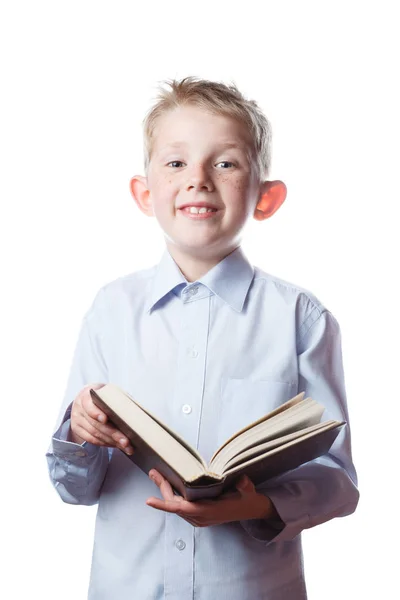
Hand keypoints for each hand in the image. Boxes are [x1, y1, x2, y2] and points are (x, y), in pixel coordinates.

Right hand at [70, 383, 134, 454]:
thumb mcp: (107, 392)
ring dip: (112, 441)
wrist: (86, 399)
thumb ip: (116, 399)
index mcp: (86, 395)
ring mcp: (77, 420)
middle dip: (112, 433)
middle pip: (95, 424)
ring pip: (95, 434)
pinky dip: (106, 443)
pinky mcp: (78, 430)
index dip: (96, 413)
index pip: (89, 405)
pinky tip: (117, 445)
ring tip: (126, 446)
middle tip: (126, 441)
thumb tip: (134, 410)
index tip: (105, 419)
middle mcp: (79, 408)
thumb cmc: (101, 395)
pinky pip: (93, 440)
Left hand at [146, 470, 276, 526]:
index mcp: (209, 512)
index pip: (182, 509)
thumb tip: (243, 480)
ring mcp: (198, 518)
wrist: (252, 510)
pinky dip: (173, 495)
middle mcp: (200, 517)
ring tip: (157, 475)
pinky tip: (169, 484)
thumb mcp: (249, 492)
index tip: (149, 501)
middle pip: (175, 504)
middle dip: (163, 488)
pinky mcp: (198, 515)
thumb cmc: (248, 499)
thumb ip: (245, 486)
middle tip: (154, 472)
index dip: (164, 505)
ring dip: (166, 491)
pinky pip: (180, 506)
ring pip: (176, 506)